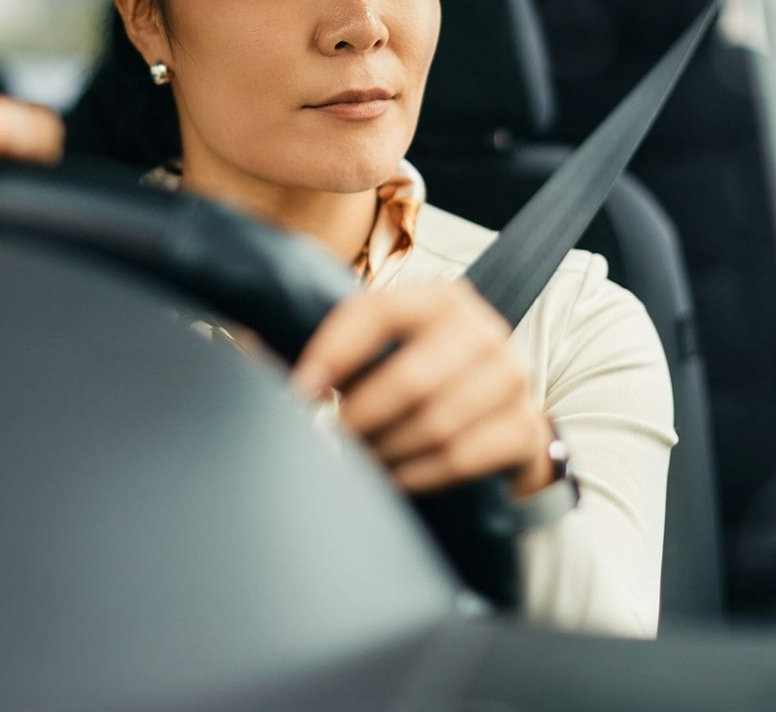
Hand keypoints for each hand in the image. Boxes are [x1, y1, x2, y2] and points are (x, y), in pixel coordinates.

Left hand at [291, 279, 555, 498]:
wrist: (504, 414)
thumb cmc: (426, 376)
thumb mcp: (392, 346)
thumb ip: (340, 347)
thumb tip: (250, 355)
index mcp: (442, 297)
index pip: (380, 312)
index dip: (334, 351)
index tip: (298, 390)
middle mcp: (484, 330)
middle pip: (412, 378)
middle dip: (360, 415)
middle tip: (329, 438)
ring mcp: (512, 378)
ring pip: (436, 424)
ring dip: (385, 450)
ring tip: (356, 460)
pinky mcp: (525, 427)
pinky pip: (461, 458)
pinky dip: (416, 474)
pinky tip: (389, 479)